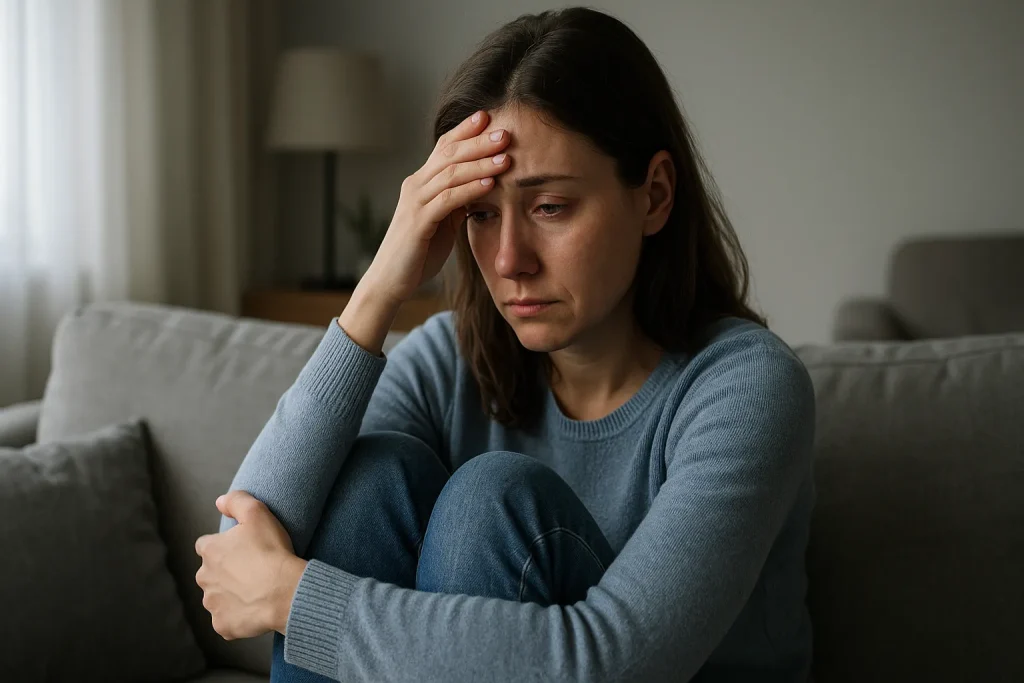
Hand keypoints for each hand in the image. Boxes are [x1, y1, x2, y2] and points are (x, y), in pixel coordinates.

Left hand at [194, 491, 307, 638]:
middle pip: (210, 573)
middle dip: (225, 572)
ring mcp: (213, 604)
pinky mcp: (223, 625)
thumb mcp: (258, 513)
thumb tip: (220, 501)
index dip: (224, 546)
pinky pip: (227, 621)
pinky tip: (255, 609)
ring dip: (231, 595)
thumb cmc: (271, 552)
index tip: (242, 549)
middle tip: (252, 570)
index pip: (207, 545)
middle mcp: (204, 578)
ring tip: (256, 590)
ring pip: (218, 597)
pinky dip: (238, 616)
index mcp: (210, 551)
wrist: (285, 591)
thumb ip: (237, 501)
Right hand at [361, 109, 510, 305]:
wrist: (390, 281)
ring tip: (506, 156)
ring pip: (450, 173)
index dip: (465, 131)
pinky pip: (447, 199)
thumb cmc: (417, 253)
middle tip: (506, 132)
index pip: (443, 148)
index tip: (489, 118)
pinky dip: (470, 189)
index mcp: (421, 183)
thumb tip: (481, 188)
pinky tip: (490, 183)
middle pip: (449, 154)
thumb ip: (456, 203)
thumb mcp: (442, 222)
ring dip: (480, 163)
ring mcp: (415, 202)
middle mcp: (415, 186)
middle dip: (478, 141)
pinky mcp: (418, 222)